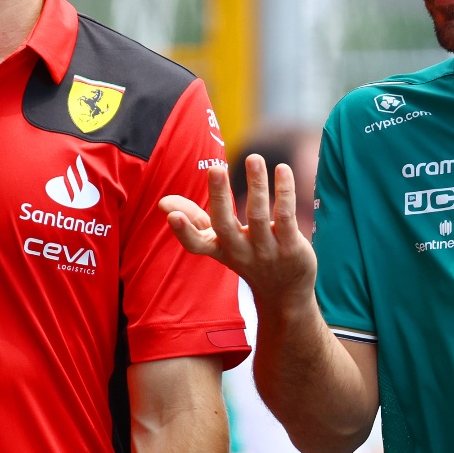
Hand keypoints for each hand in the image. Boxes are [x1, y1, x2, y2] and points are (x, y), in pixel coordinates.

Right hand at [160, 156, 314, 301]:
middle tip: (215, 169)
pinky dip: (284, 191)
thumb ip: (194, 220)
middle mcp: (240, 252)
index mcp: (220, 249)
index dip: (183, 232)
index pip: (197, 245)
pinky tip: (282, 169)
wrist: (285, 294)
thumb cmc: (247, 259)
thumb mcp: (219, 244)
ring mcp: (266, 251)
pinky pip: (285, 216)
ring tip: (253, 158)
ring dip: (256, 185)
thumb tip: (162, 202)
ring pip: (258, 215)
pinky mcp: (291, 247)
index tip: (171, 216)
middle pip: (225, 225)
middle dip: (219, 197)